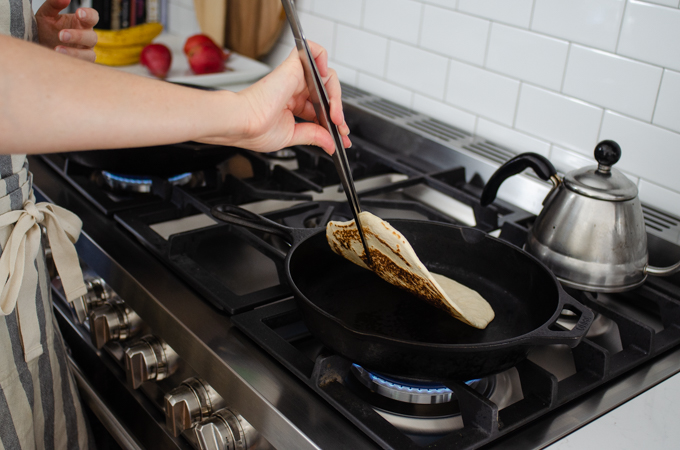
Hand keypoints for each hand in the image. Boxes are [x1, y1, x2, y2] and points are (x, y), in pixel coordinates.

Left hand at [36, 0, 98, 61]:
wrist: (37, 46)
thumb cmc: (45, 29)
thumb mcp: (46, 14)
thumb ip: (54, 4)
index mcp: (81, 23)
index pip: (93, 17)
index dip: (89, 15)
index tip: (79, 13)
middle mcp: (86, 37)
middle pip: (92, 37)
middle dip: (78, 36)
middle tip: (61, 35)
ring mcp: (84, 52)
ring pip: (89, 54)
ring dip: (75, 52)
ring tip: (58, 49)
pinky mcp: (79, 64)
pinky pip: (82, 65)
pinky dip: (72, 61)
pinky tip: (59, 57)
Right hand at [221, 41, 350, 154]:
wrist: (243, 123)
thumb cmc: (254, 128)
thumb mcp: (293, 136)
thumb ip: (314, 136)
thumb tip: (330, 144)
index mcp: (292, 104)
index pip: (320, 109)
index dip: (333, 122)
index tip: (341, 137)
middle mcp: (294, 89)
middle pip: (327, 93)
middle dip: (338, 112)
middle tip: (340, 129)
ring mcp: (295, 77)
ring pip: (326, 76)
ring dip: (336, 97)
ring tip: (335, 116)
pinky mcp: (294, 67)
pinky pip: (314, 51)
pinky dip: (324, 59)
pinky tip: (326, 81)